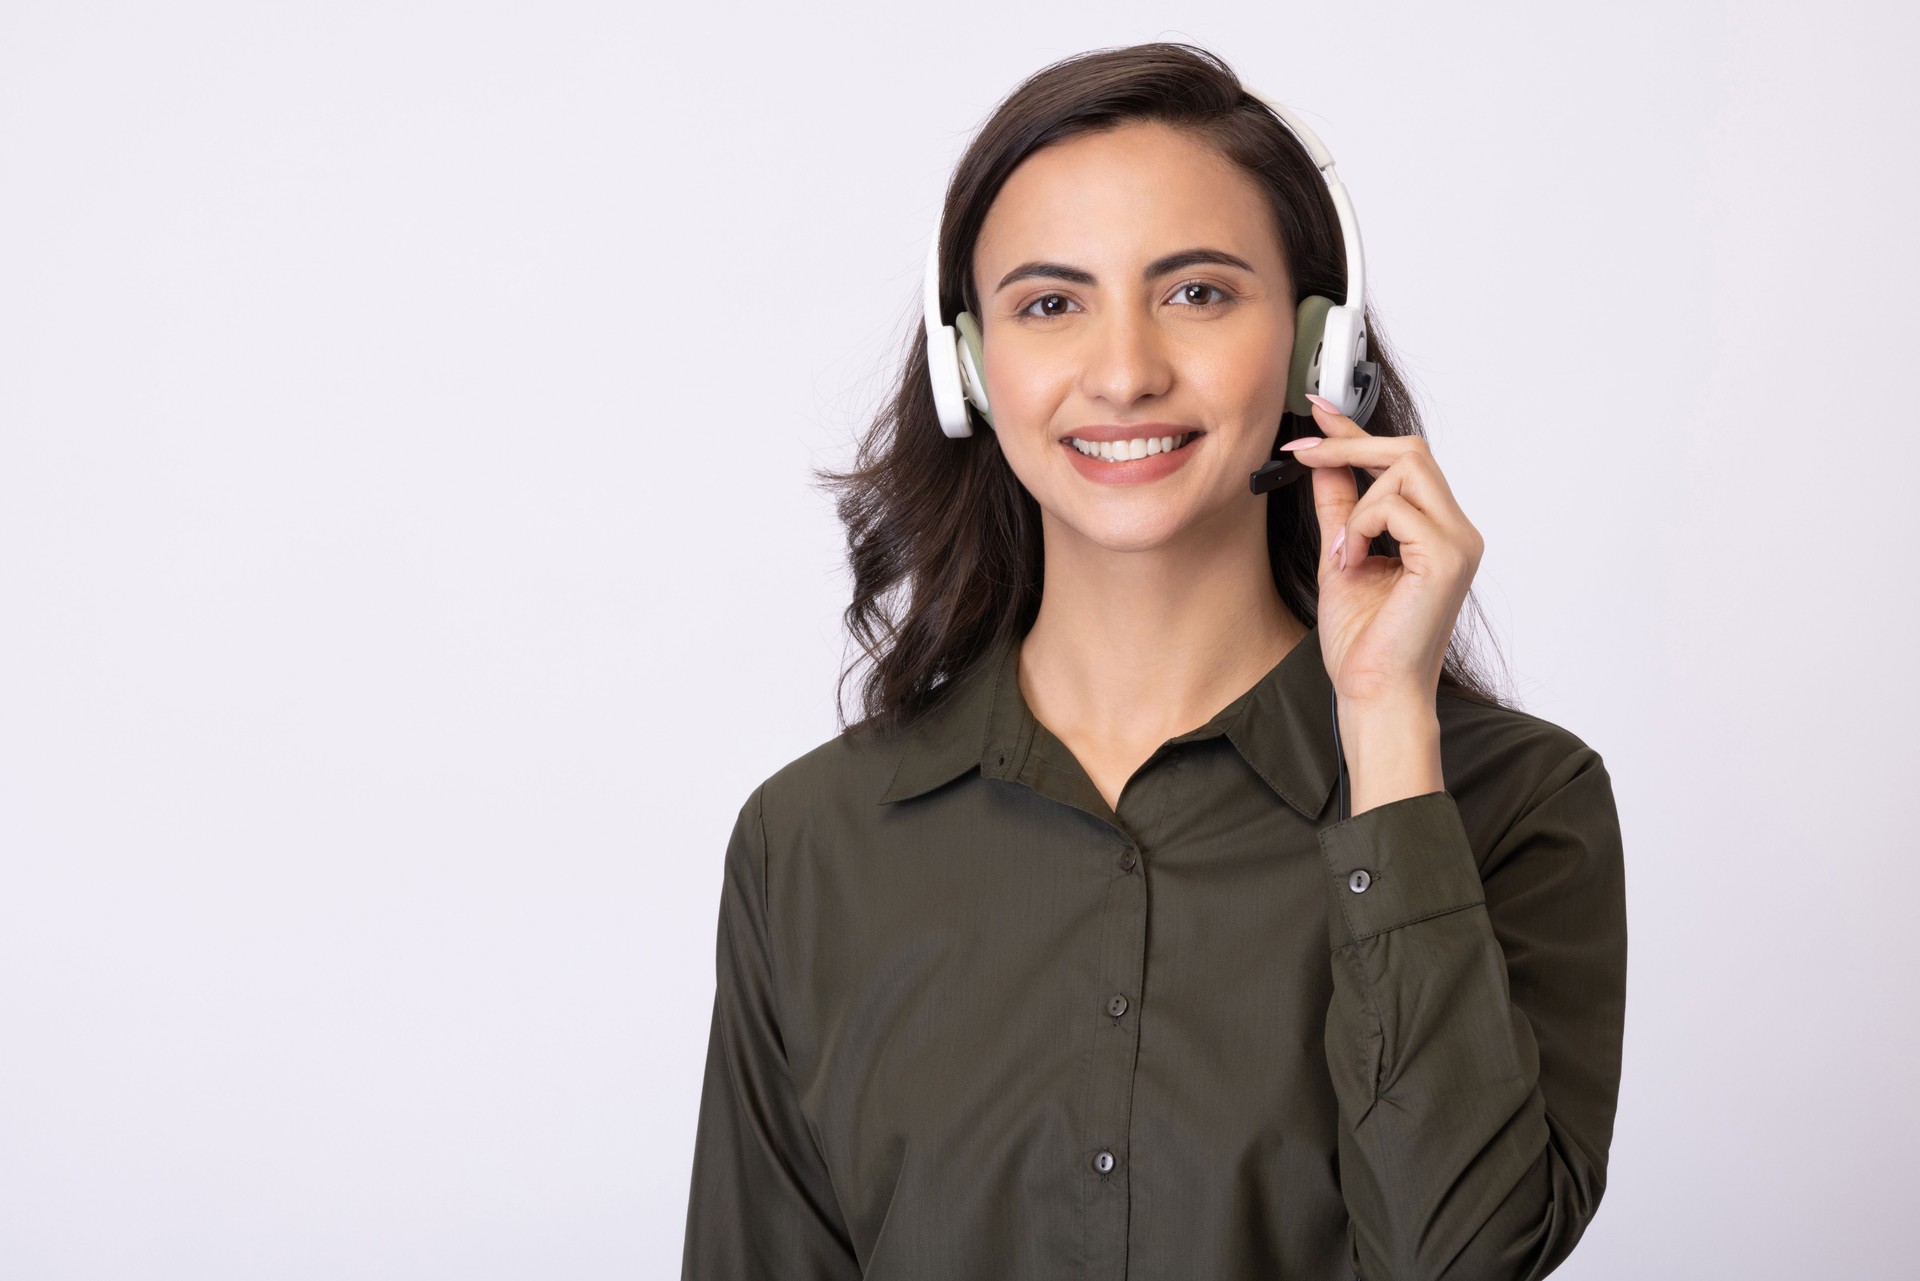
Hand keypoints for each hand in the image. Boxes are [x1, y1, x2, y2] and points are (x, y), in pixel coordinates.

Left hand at [1286, 394, 1484, 709]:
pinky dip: (1361, 529)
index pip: (1403, 461)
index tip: (1321, 408)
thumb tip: (1323, 462)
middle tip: (1303, 452)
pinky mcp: (1448, 557)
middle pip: (1411, 451)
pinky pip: (1395, 507)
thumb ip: (1339, 508)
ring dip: (1356, 506)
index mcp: (1436, 532)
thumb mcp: (1341, 556)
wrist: (1375, 693)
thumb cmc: (1364, 642)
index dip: (1358, 431)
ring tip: (1342, 553)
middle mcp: (1457, 531)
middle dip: (1351, 445)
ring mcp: (1458, 543)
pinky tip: (1352, 564)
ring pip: (1404, 470)